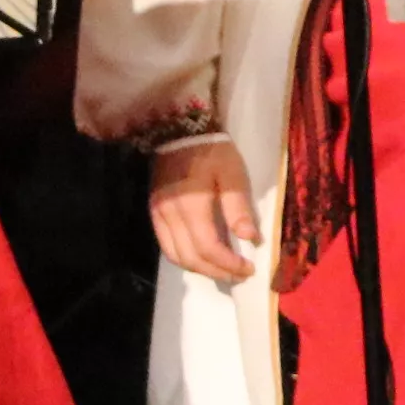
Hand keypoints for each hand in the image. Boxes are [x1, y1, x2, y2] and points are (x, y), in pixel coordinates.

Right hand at [148, 138, 263, 285]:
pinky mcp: (154, 212)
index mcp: (191, 204)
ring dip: (200, 269)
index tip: (249, 268)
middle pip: (190, 258)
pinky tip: (203, 257)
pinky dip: (185, 257)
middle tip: (239, 274)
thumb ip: (239, 207)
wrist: (179, 130)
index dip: (229, 263)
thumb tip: (250, 239)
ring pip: (175, 256)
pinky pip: (166, 245)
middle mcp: (169, 214)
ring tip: (223, 270)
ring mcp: (158, 214)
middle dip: (216, 271)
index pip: (208, 247)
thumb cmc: (212, 151)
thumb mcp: (232, 174)